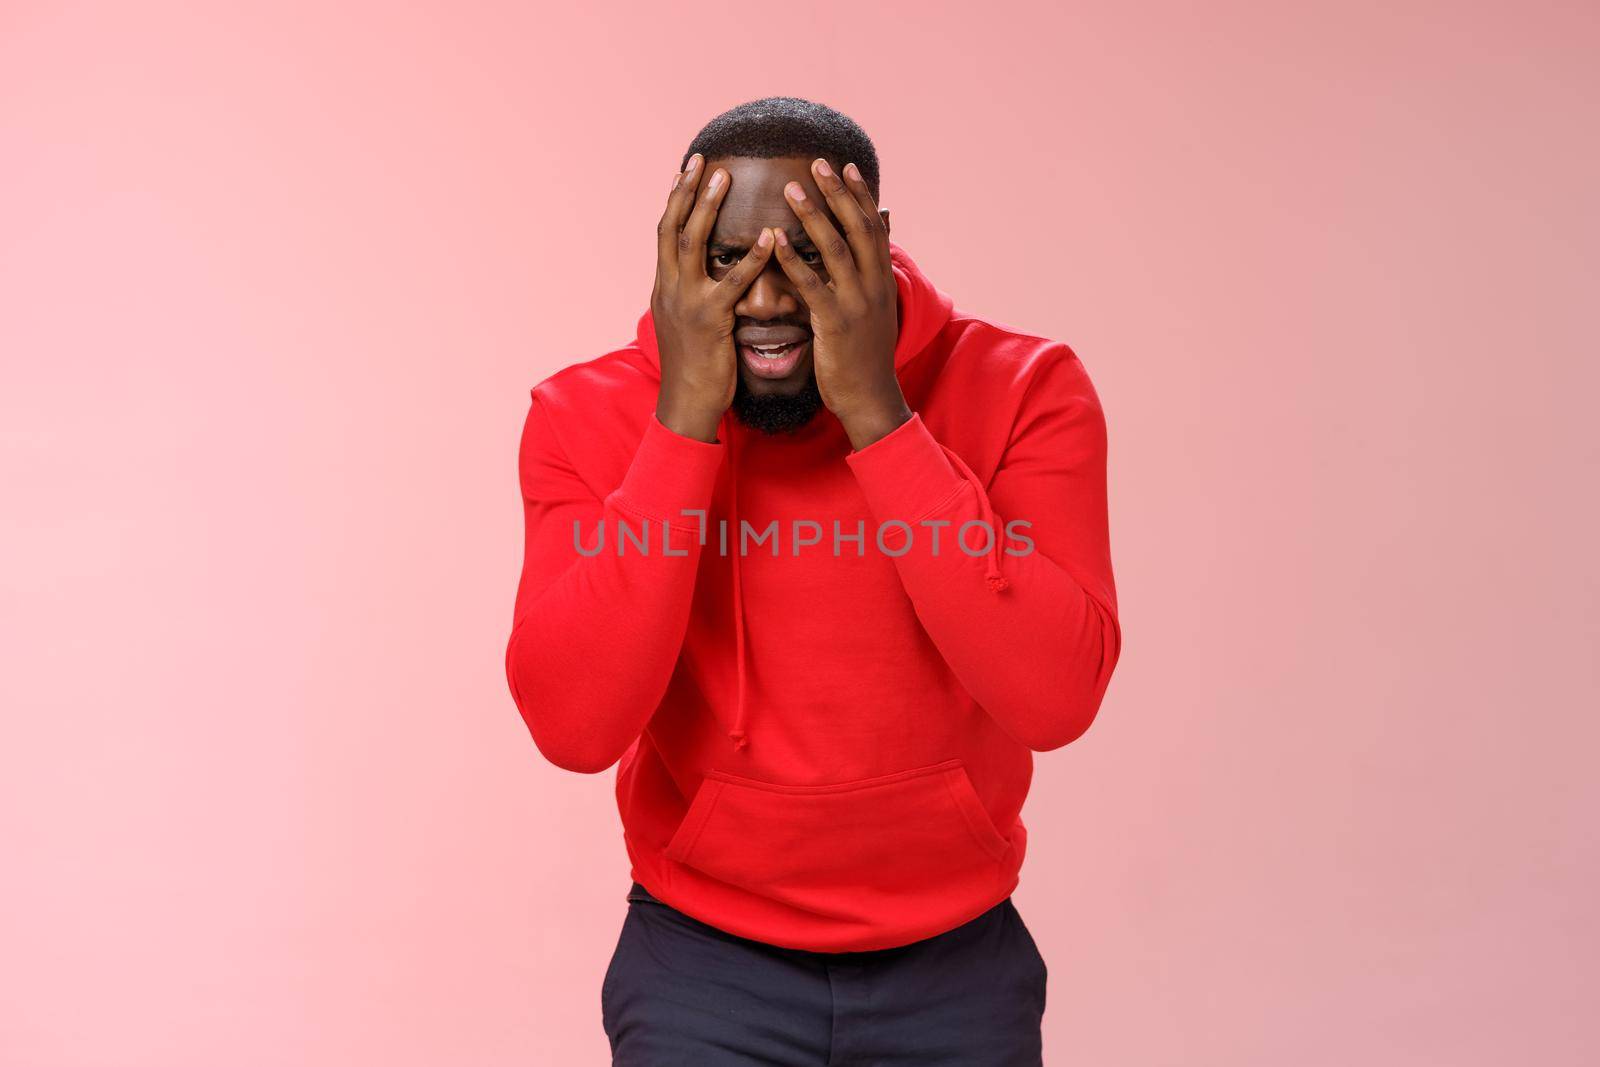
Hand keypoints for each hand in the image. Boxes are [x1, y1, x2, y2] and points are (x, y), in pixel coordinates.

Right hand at [651, 154, 775, 442]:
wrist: (687, 404)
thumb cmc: (696, 367)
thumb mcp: (688, 323)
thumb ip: (695, 293)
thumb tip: (707, 272)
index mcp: (665, 287)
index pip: (666, 232)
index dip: (675, 199)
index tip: (686, 169)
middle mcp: (669, 288)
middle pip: (672, 227)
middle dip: (686, 191)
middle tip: (702, 160)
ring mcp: (685, 303)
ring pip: (691, 244)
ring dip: (706, 207)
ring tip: (724, 178)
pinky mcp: (709, 321)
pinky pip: (731, 283)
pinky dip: (749, 258)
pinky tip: (767, 237)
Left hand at [771, 159, 907, 448]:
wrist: (870, 398)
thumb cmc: (865, 355)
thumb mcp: (874, 310)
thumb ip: (870, 275)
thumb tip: (874, 246)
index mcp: (881, 280)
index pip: (873, 227)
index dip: (859, 196)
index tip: (845, 166)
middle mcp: (873, 285)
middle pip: (857, 228)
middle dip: (837, 194)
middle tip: (818, 162)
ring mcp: (856, 303)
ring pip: (835, 250)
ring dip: (813, 216)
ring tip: (792, 189)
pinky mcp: (835, 324)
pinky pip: (812, 286)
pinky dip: (793, 260)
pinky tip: (773, 240)